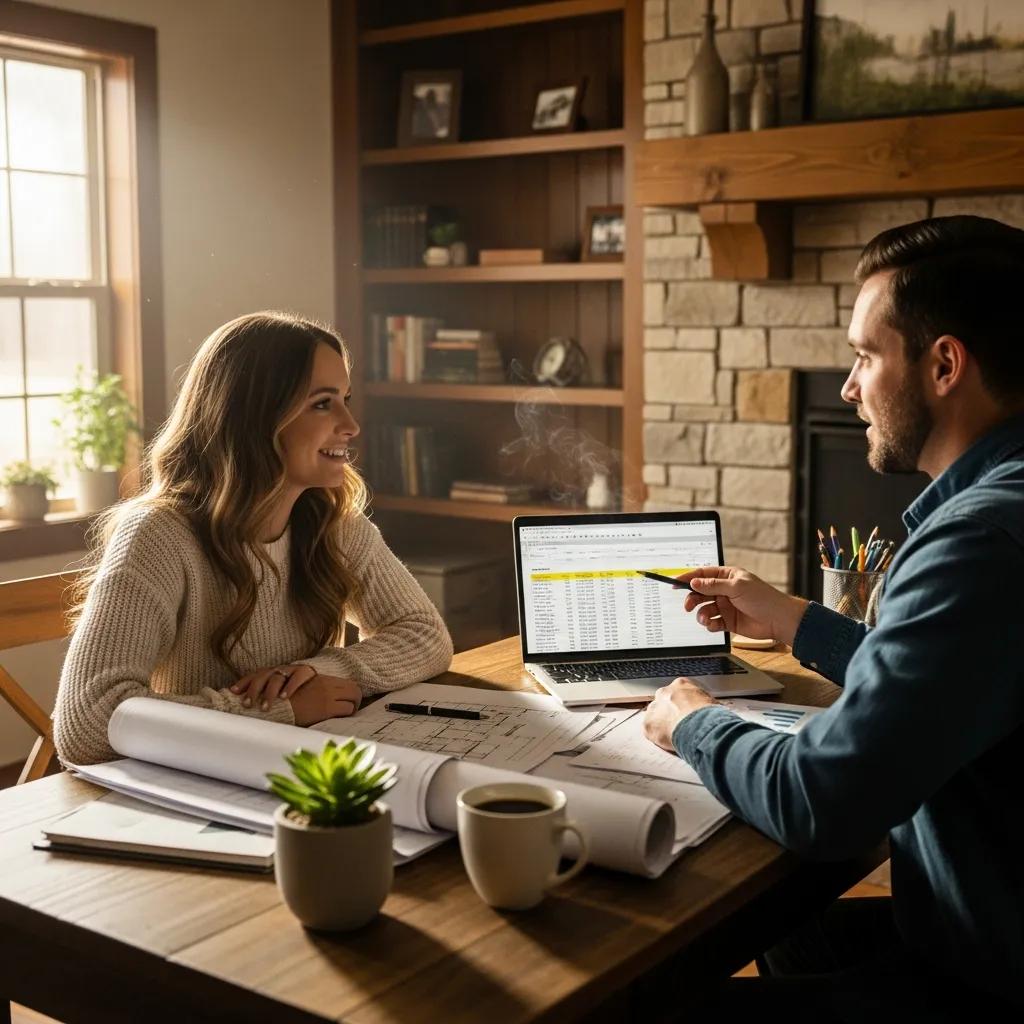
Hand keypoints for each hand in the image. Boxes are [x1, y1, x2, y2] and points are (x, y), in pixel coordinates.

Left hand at [231, 663, 316, 709]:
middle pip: (263, 676)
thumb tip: (248, 713)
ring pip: (277, 677)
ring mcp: (292, 669)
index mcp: (271, 673)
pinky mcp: (305, 670)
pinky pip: (297, 676)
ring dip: (269, 692)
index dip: (243, 682)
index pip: (254, 675)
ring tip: (265, 706)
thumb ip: (268, 698)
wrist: (322, 683)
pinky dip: (290, 687)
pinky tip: (284, 697)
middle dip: (254, 690)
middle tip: (248, 705)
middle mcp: (279, 669)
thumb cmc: (297, 693)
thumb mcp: (280, 692)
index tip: (233, 692)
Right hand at [288, 674, 362, 725]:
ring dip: (351, 708)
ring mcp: (328, 695)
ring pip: (354, 699)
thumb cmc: (289, 702)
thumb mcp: (306, 689)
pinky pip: (347, 710)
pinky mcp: (327, 708)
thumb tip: (333, 699)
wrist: (277, 707)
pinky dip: (346, 715)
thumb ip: (320, 690)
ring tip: (344, 716)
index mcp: (322, 679)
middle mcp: (327, 685)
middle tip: (351, 710)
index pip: (347, 683)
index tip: (347, 702)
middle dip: (356, 701)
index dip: (351, 694)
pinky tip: (338, 719)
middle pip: (355, 689)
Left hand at [643, 678, 715, 751]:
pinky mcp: (648, 724)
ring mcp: (654, 708)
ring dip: (663, 725)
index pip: (678, 693)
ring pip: (655, 716)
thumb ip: (704, 704)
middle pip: (664, 702)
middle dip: (670, 713)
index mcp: (681, 684)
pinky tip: (668, 742)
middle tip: (681, 725)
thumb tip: (712, 712)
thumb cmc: (711, 715)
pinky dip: (658, 737)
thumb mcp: (712, 703)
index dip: (683, 705)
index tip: (687, 713)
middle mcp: (665, 693)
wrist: (701, 726)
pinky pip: (650, 731)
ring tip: (676, 736)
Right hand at [676, 566, 807, 645]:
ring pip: (704, 608)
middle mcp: (724, 591)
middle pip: (700, 592)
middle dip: (692, 598)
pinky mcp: (727, 621)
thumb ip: (713, 585)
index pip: (703, 574)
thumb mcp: (736, 587)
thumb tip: (694, 582)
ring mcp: (725, 606)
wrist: (778, 620)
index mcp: (727, 577)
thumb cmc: (763, 598)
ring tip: (705, 618)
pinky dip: (710, 624)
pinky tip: (714, 625)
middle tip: (687, 605)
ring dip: (701, 614)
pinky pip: (712, 622)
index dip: (688, 578)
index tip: (675, 583)